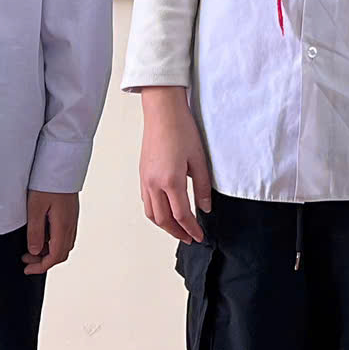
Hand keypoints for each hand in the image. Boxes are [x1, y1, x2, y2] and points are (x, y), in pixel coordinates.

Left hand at [24, 190, 79, 273]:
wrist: (62, 164)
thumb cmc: (48, 183)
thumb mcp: (35, 208)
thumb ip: (35, 232)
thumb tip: (34, 252)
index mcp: (63, 226)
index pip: (55, 256)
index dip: (41, 267)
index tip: (27, 269)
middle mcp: (71, 224)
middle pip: (62, 253)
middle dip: (44, 261)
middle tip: (26, 260)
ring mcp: (72, 219)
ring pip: (64, 244)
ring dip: (49, 252)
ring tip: (31, 249)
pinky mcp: (70, 213)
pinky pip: (65, 235)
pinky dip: (53, 242)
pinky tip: (41, 236)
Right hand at [136, 87, 213, 243]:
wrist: (163, 112)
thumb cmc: (181, 129)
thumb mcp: (199, 159)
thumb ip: (203, 186)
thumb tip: (206, 207)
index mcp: (170, 181)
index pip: (182, 215)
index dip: (192, 229)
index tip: (200, 236)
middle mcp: (154, 184)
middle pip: (163, 220)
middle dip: (177, 232)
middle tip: (189, 238)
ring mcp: (145, 180)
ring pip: (151, 214)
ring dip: (164, 225)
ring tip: (178, 229)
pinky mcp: (142, 174)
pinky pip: (146, 202)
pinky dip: (155, 213)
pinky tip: (165, 211)